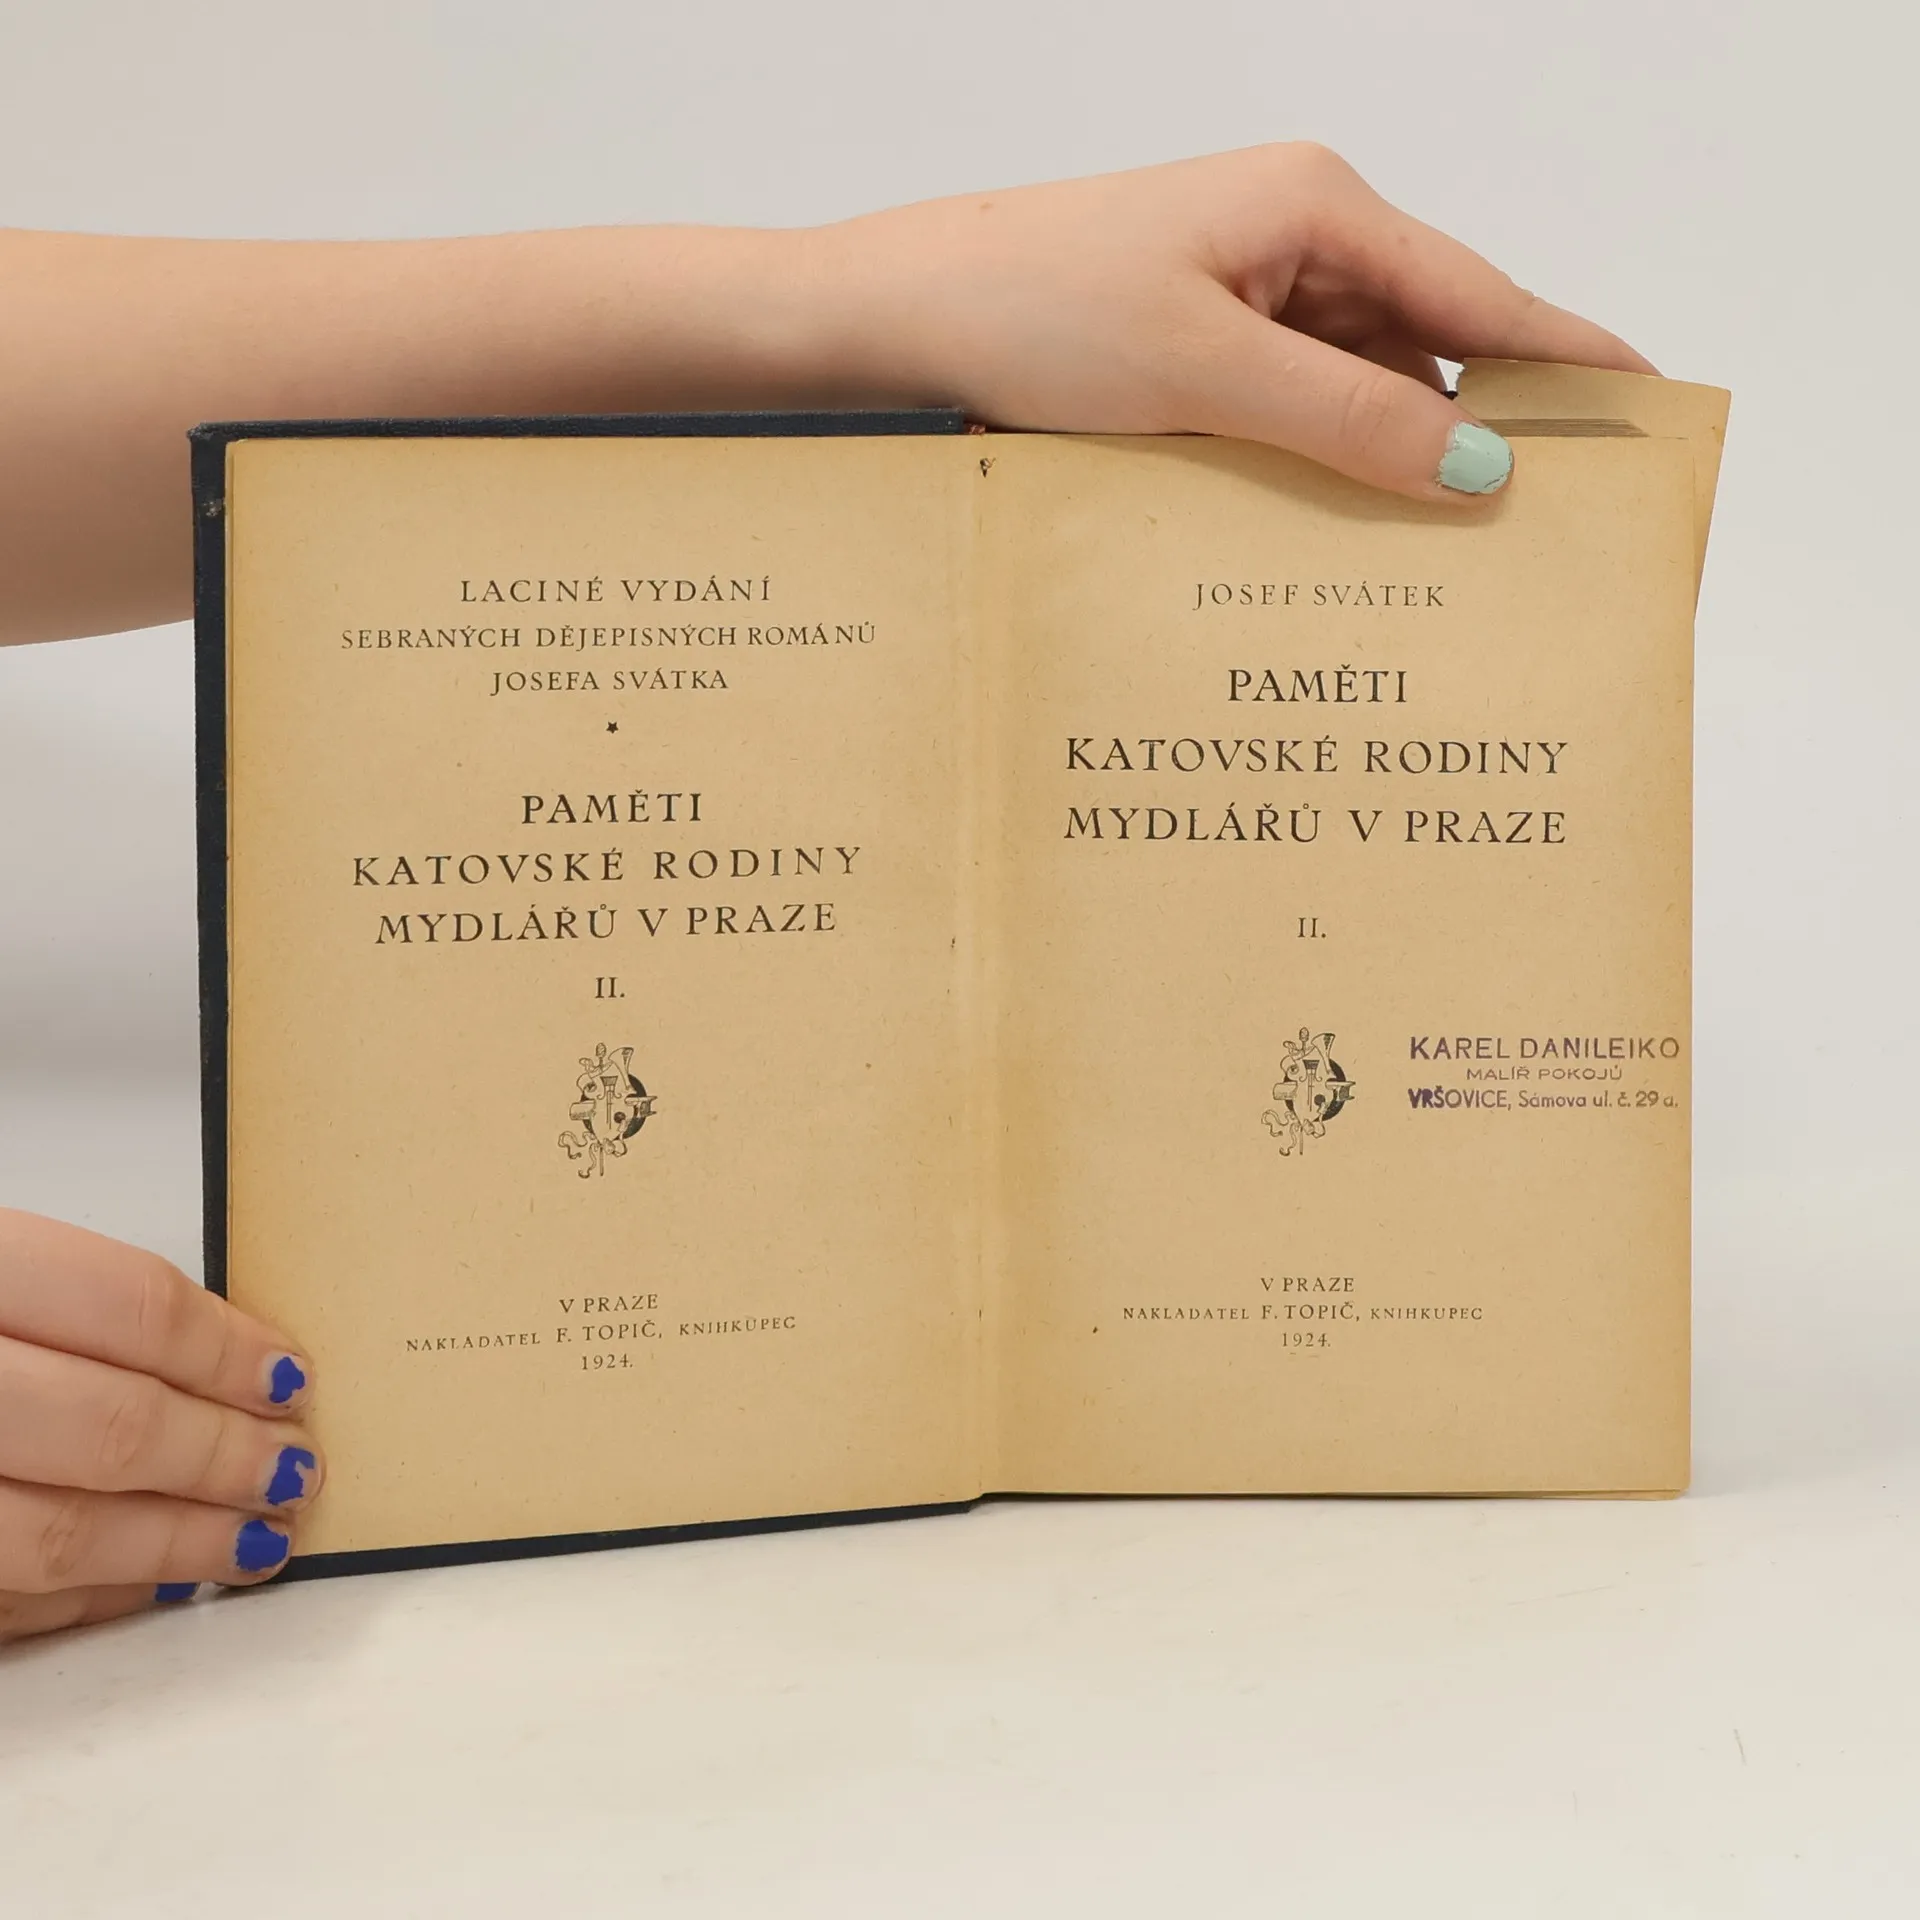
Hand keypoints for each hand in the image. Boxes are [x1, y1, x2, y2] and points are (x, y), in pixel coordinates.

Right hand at [0, 1208, 318, 1643]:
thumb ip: (67, 1306)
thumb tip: (224, 1359)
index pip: (127, 1305)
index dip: (225, 1350)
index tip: (291, 1379)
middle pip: (109, 1428)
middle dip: (222, 1460)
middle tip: (294, 1472)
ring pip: (51, 1537)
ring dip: (172, 1547)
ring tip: (251, 1541)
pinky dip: (79, 1603)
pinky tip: (142, 1587)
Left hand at [815, 142, 1656, 499]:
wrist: (905, 314)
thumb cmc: (1037, 308)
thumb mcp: (1207, 373)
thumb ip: (1347, 416)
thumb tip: (1476, 467)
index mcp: (1317, 207)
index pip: (1478, 292)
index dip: (1564, 357)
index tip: (1644, 406)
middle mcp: (1294, 235)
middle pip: (1425, 340)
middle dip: (1475, 426)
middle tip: (1537, 523)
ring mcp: (1244, 286)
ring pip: (1358, 379)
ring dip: (1387, 453)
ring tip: (1436, 549)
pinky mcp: (1198, 336)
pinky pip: (1294, 398)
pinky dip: (1320, 453)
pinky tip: (1335, 518)